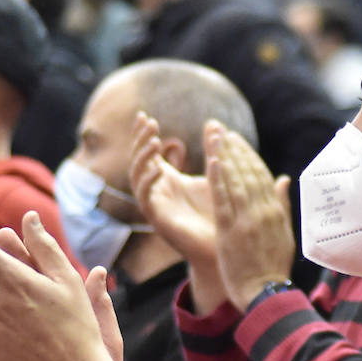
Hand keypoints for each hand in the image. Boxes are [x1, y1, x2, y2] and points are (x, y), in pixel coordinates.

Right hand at [130, 112, 217, 264]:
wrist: (224, 245)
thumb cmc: (222, 212)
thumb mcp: (217, 175)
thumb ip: (213, 150)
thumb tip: (215, 123)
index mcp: (168, 179)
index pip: (148, 153)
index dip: (143, 135)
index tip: (144, 115)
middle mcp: (157, 190)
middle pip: (138, 160)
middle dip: (140, 140)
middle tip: (148, 122)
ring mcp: (155, 204)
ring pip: (137, 176)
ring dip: (143, 157)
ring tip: (154, 140)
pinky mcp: (157, 219)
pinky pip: (144, 197)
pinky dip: (148, 181)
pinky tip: (157, 168)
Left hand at [204, 120, 295, 308]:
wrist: (267, 294)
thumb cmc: (274, 268)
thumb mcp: (284, 234)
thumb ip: (282, 205)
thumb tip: (284, 179)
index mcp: (275, 212)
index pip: (261, 176)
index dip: (248, 156)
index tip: (236, 140)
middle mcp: (263, 212)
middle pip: (248, 174)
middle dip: (235, 150)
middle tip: (221, 131)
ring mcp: (247, 221)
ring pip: (236, 182)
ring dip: (225, 158)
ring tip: (215, 138)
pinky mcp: (231, 232)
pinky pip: (223, 201)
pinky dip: (218, 180)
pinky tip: (212, 162)